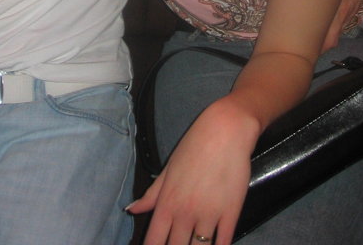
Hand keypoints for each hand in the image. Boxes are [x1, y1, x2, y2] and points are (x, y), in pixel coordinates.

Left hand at [128, 98, 255, 244]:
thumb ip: (151, 194)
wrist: (225, 130)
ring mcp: (208, 214)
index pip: (154, 241)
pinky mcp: (231, 213)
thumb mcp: (169, 168)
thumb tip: (131, 210)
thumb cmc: (195, 145)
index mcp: (167, 202)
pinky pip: (223, 242)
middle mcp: (185, 212)